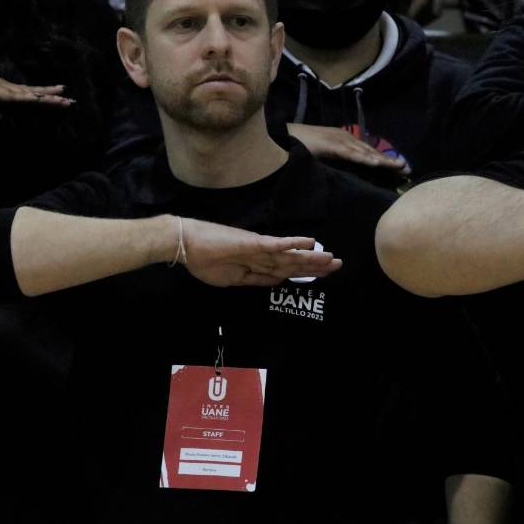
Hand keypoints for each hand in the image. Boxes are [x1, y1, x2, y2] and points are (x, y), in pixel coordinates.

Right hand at [0, 70, 72, 106]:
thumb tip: (6, 119)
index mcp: (6, 97)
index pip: (31, 101)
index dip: (46, 103)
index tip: (62, 104)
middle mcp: (7, 90)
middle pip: (34, 95)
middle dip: (52, 98)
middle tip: (70, 101)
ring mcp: (1, 89)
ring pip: (27, 93)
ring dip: (43, 96)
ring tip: (61, 98)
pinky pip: (10, 95)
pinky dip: (23, 97)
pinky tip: (34, 98)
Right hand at [179, 218, 341, 286]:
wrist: (185, 244)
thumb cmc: (203, 260)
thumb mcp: (232, 279)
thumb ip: (254, 279)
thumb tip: (276, 281)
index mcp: (256, 264)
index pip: (285, 270)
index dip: (304, 272)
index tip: (322, 273)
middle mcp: (261, 255)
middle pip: (293, 262)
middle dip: (316, 266)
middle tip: (338, 265)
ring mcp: (258, 248)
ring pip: (291, 255)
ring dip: (312, 258)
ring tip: (332, 259)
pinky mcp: (252, 242)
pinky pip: (277, 244)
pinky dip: (294, 243)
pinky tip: (310, 241)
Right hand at [289, 123, 408, 174]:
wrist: (281, 136)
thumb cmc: (299, 147)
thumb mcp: (321, 156)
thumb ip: (333, 163)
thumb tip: (343, 175)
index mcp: (343, 141)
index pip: (367, 152)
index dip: (384, 161)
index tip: (399, 170)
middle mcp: (345, 138)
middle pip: (372, 152)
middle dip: (390, 161)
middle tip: (408, 170)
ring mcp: (339, 140)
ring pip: (366, 152)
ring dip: (383, 160)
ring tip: (400, 167)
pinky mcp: (332, 145)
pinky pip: (351, 154)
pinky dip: (365, 159)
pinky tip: (377, 163)